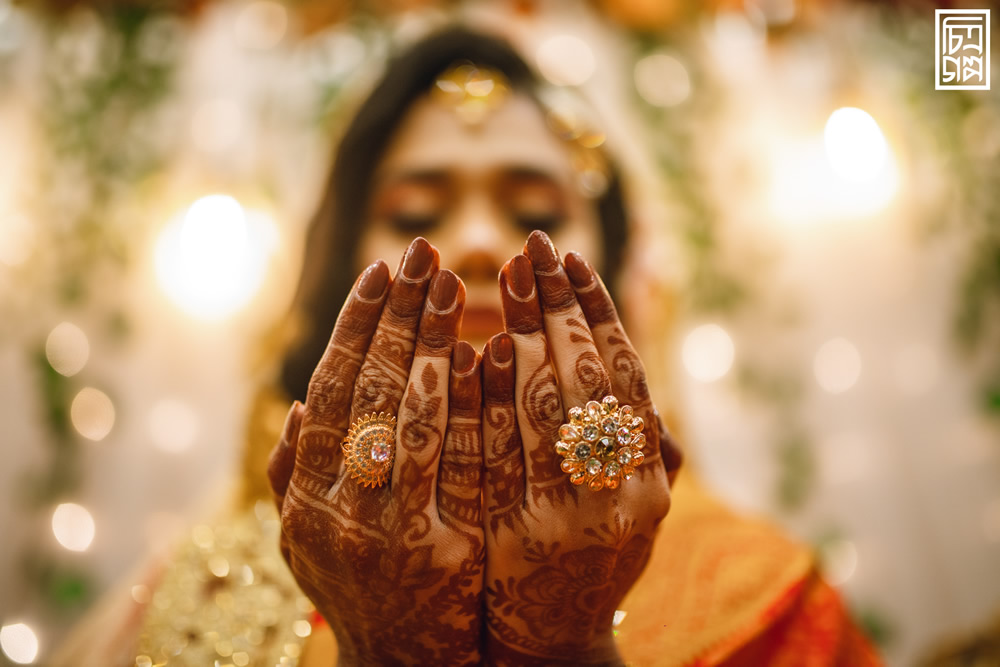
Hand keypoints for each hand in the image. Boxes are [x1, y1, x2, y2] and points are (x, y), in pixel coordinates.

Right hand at [267, 238, 485, 664]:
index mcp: (304, 496)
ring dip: (429, 342)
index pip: (330, 391)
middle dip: (397, 314)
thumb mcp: (308, 542)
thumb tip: (295, 408)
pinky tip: (483, 354)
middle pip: (368, 390)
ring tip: (453, 285)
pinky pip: (457, 461)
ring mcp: (386, 530)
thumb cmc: (362, 592)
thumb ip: (294, 478)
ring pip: (407, 415)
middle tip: (423, 253)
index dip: (354, 326)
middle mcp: (334, 509)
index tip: (379, 270)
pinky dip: (465, 404)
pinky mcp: (442, 551)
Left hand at [480, 231, 673, 665]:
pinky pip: (499, 450)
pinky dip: (489, 397)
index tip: (574, 259)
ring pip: (547, 405)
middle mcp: (619, 495)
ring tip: (503, 277)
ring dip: (526, 333)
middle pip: (587, 378)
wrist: (548, 648)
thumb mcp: (633, 515)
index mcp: (648, 479)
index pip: (625, 376)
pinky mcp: (515, 538)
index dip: (600, 313)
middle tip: (534, 246)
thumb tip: (650, 398)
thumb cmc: (586, 566)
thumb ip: (645, 457)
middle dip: (559, 305)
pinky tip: (474, 350)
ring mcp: (568, 517)